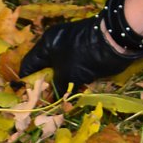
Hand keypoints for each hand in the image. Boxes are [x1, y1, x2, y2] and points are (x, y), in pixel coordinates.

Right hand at [18, 16, 142, 93]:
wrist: (117, 39)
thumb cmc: (86, 56)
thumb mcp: (69, 75)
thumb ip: (58, 87)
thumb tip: (53, 100)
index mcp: (47, 44)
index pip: (29, 64)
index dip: (26, 81)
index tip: (25, 97)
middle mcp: (57, 42)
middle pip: (46, 66)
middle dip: (46, 84)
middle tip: (45, 102)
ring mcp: (73, 45)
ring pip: (62, 68)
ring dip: (62, 83)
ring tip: (59, 100)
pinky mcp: (87, 50)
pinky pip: (76, 67)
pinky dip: (75, 78)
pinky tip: (75, 91)